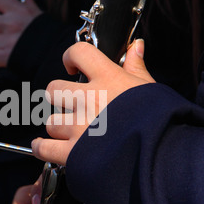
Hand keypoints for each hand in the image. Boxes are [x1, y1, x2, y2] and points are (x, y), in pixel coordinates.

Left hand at [31, 39, 154, 164]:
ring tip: (70, 134)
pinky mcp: (73, 154)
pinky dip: (42, 148)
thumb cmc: (161, 122)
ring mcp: (78, 127)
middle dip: (60, 98)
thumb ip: (137, 68)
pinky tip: (45, 147)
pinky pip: (43, 147)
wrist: (162, 158)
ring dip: (58, 128)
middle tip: (71, 107)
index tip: (71, 67)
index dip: (70, 58)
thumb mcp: (151, 89)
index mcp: (108, 79)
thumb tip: (136, 45)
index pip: (79, 53)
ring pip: (51, 122)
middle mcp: (89, 99)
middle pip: (54, 90)